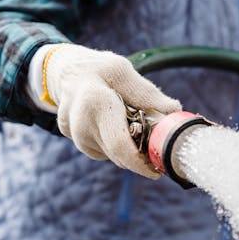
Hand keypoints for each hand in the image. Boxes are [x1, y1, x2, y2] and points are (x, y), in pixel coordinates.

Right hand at [43, 44, 181, 177]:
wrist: (65, 73)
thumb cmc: (97, 69)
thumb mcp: (122, 70)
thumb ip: (146, 93)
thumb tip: (174, 111)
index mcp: (95, 102)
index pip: (120, 144)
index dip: (140, 162)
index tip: (158, 170)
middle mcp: (81, 125)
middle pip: (119, 155)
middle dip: (141, 158)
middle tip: (158, 152)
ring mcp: (76, 136)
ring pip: (113, 155)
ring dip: (130, 149)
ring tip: (138, 129)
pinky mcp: (76, 142)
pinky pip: (105, 150)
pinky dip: (118, 144)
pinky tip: (119, 127)